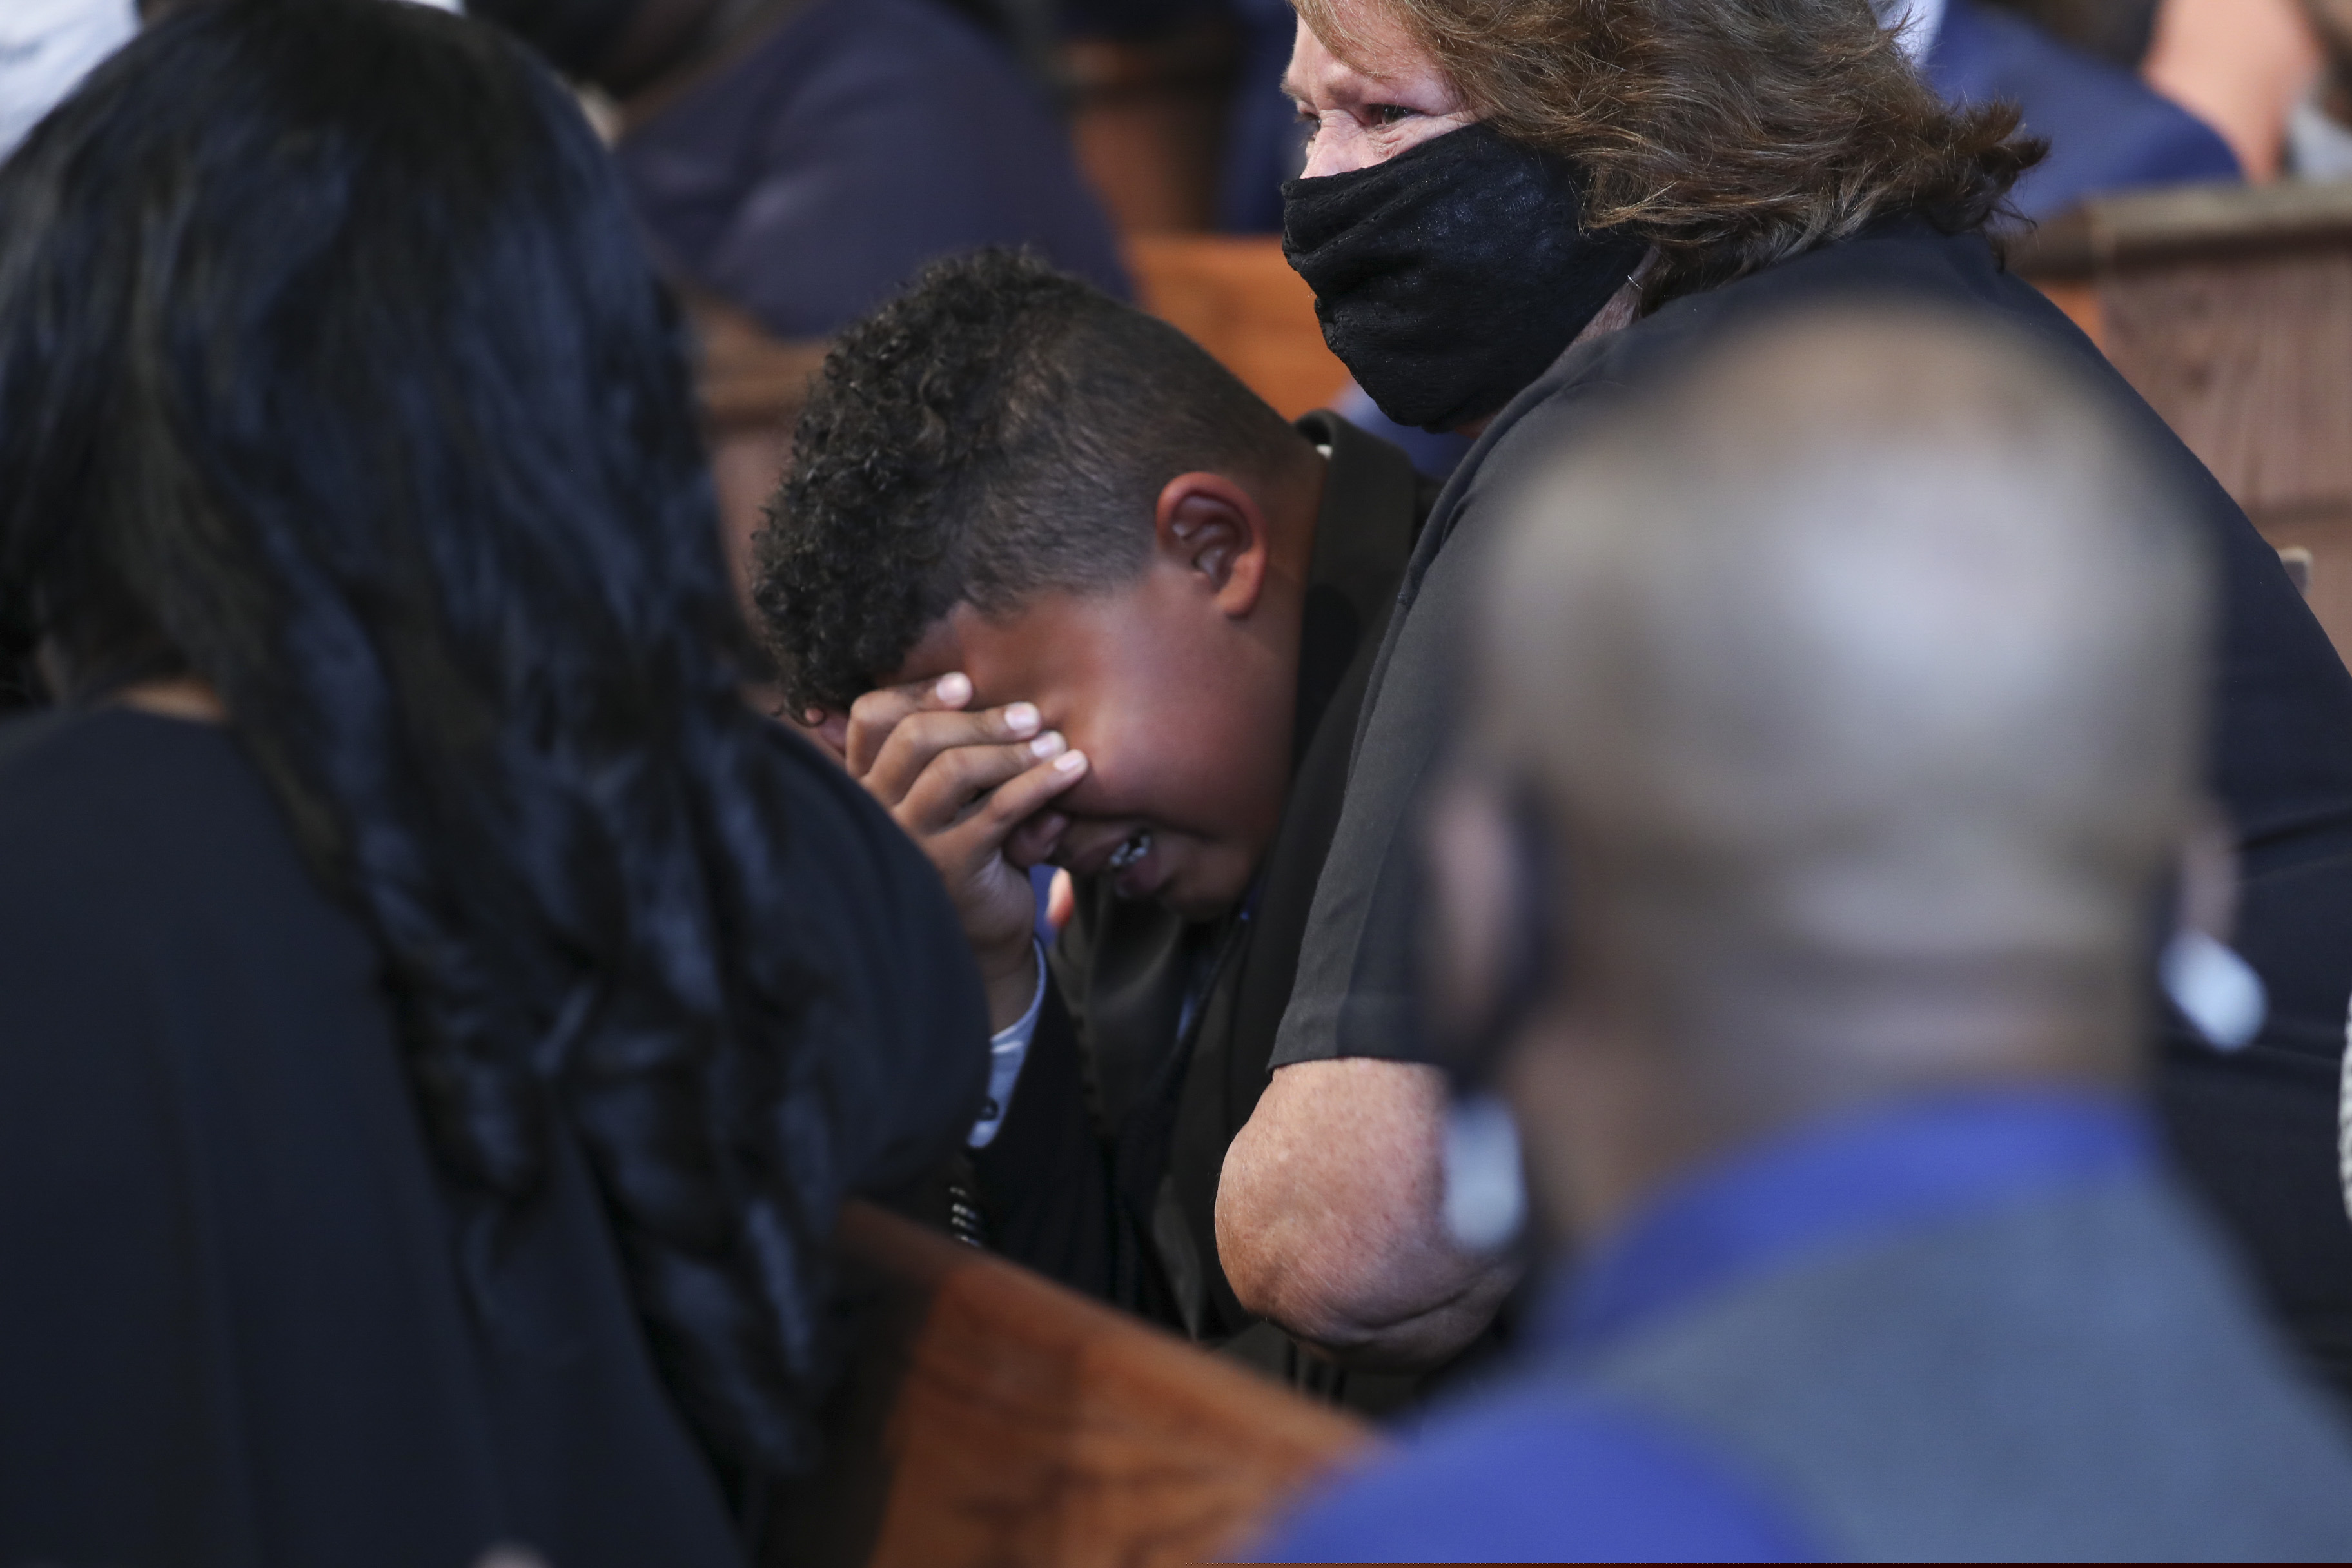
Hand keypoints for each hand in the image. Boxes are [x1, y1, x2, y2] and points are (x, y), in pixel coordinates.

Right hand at [844, 672, 1087, 1029]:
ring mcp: (910, 839)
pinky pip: (999, 809)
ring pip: (954, 769)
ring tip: (1056, 743)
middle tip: (1031, 715)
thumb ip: (945, 748)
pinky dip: (1040, 782)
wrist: (985, 933)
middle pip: (915, 737)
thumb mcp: (949, 794)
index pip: (869, 718)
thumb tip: (970, 678)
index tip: (966, 683)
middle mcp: (878, 809)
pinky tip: (1073, 769)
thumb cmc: (969, 847)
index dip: (914, 692)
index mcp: (868, 782)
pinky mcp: (951, 866)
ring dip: (1012, 749)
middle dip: (978, 719)